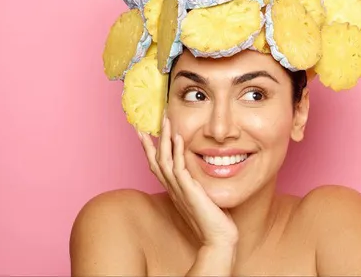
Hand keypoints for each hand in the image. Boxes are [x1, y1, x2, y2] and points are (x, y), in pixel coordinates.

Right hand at [137, 115, 238, 247]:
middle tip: (145, 123)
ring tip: (165, 121)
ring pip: (165, 160)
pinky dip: (177, 151)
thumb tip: (198, 172)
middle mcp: (172, 188)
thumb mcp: (201, 195)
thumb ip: (196, 183)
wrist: (217, 238)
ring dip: (164, 139)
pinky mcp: (188, 191)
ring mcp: (179, 190)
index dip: (148, 149)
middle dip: (150, 141)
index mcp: (174, 189)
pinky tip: (179, 137)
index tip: (142, 134)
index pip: (157, 165)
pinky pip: (180, 168)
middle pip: (155, 160)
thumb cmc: (212, 218)